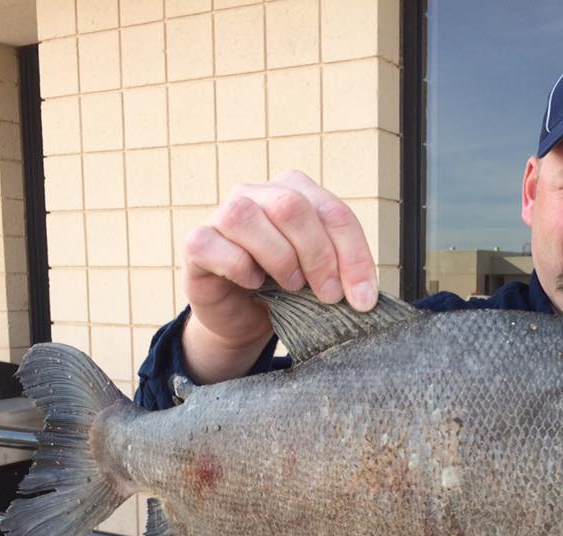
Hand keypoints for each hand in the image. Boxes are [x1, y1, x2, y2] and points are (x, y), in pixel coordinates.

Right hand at [181, 171, 377, 381]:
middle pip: (291, 206)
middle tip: (328, 295)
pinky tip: (252, 283)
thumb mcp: (323, 277)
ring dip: (279, 258)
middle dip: (318, 256)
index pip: (333, 212)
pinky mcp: (197, 242)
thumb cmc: (286, 289)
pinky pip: (215, 245)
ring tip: (291, 286)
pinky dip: (239, 267)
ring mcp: (222, 213)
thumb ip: (344, 272)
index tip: (364, 298)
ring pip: (247, 217)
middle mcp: (256, 193)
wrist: (244, 317)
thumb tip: (365, 296)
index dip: (353, 255)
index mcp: (295, 191)